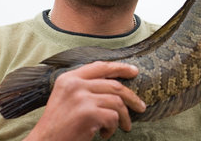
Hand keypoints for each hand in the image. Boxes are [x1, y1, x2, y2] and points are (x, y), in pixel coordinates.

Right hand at [25, 61, 145, 140]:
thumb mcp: (66, 97)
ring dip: (123, 117)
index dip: (120, 67)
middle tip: (141, 107)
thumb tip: (115, 83)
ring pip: (117, 102)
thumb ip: (85, 86)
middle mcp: (75, 84)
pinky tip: (105, 134)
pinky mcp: (88, 113)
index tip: (134, 71)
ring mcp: (82, 98)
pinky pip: (113, 117)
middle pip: (114, 84)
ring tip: (123, 126)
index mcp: (69, 78)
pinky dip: (113, 128)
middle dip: (131, 97)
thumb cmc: (59, 124)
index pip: (100, 66)